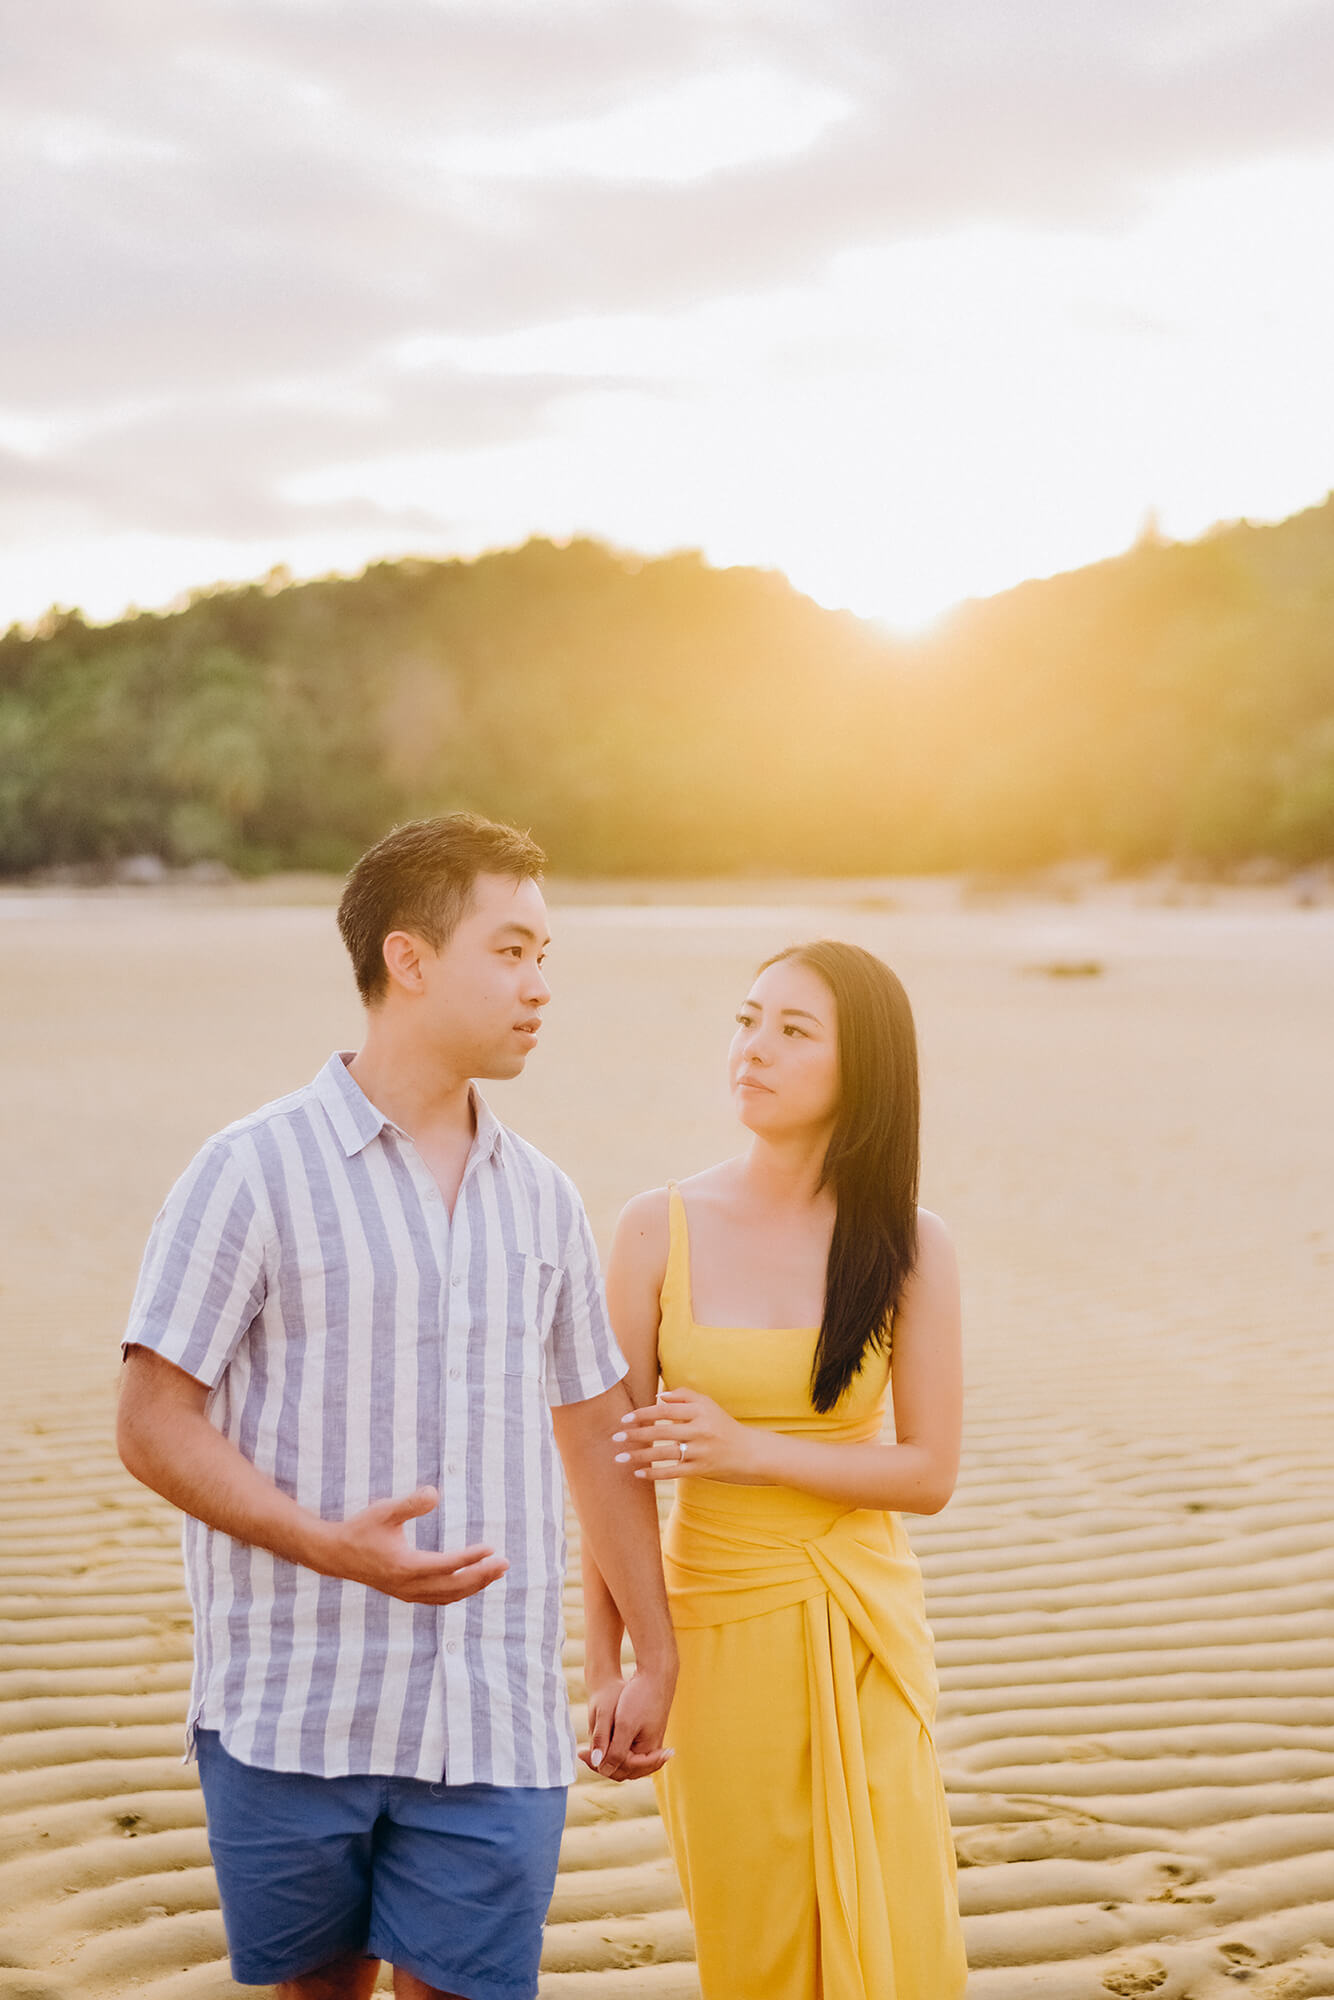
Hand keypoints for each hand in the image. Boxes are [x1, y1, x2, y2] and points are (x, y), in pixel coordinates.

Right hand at [313, 1487, 508, 1603]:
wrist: (335, 1554)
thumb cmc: (361, 1529)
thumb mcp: (384, 1510)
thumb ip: (410, 1503)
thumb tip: (435, 1492)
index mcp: (404, 1566)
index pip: (446, 1566)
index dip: (471, 1558)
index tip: (492, 1548)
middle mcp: (408, 1585)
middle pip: (453, 1586)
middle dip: (481, 1576)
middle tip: (505, 1563)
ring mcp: (406, 1593)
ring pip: (448, 1596)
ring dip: (473, 1586)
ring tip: (495, 1573)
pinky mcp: (405, 1594)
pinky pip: (438, 1599)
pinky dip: (458, 1592)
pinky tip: (471, 1583)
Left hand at [580, 1666, 675, 1781]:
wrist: (656, 1674)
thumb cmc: (640, 1697)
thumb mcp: (625, 1725)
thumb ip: (615, 1750)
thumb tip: (603, 1770)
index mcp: (648, 1752)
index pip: (621, 1770)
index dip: (600, 1764)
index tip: (581, 1753)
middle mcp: (651, 1750)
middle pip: (624, 1769)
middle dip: (603, 1763)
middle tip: (582, 1754)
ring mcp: (650, 1741)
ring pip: (626, 1759)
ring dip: (608, 1756)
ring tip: (588, 1751)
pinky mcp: (647, 1732)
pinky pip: (629, 1748)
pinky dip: (615, 1747)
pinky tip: (603, 1741)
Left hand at [613, 1388, 762, 1483]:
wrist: (748, 1452)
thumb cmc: (722, 1425)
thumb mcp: (708, 1405)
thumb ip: (684, 1396)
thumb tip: (657, 1397)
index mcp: (700, 1411)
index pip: (665, 1411)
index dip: (643, 1414)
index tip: (625, 1419)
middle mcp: (700, 1430)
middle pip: (661, 1431)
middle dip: (636, 1435)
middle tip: (615, 1438)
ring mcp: (701, 1451)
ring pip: (664, 1453)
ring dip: (639, 1456)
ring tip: (619, 1457)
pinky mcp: (701, 1470)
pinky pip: (673, 1472)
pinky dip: (654, 1473)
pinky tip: (638, 1473)